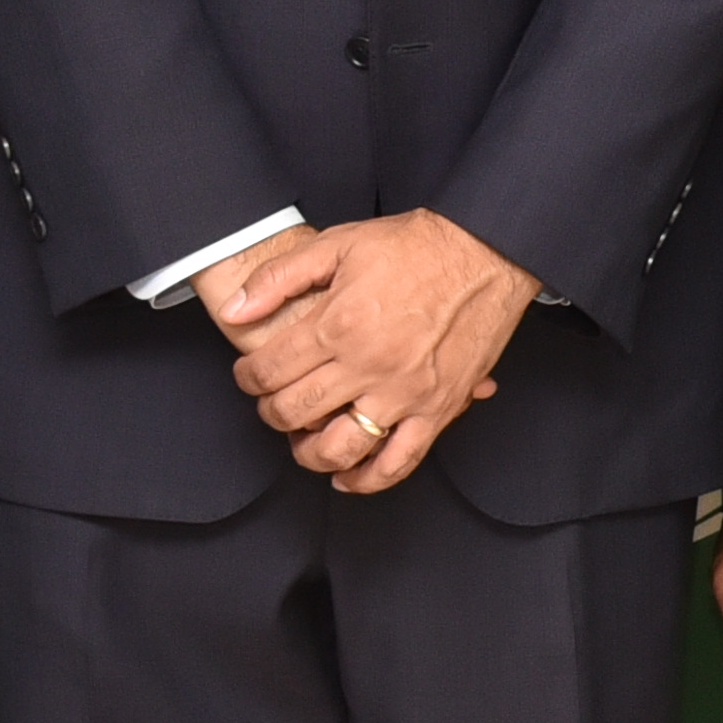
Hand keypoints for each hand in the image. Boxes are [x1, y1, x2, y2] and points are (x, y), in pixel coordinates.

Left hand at [214, 208, 534, 494]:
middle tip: (272, 402)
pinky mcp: (438, 409)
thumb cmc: (416, 246)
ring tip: (303, 440)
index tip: (250, 375)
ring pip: (339, 448)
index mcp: (338, 323)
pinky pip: (399, 461)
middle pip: (294, 412)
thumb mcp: (339, 243)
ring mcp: (404, 393)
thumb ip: (279, 277)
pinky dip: (368, 479)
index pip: (269, 371)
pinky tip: (348, 478)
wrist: (485, 252)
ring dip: (309, 453)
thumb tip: (236, 310)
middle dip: (271, 412)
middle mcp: (368, 365)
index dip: (248, 377)